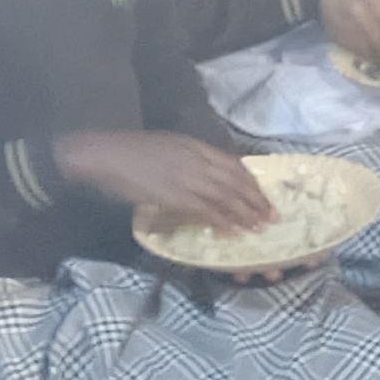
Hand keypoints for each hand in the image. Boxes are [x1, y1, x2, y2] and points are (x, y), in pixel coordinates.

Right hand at [50, 130, 275, 232]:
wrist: (106, 154)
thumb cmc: (132, 152)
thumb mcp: (169, 146)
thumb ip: (191, 159)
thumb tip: (208, 176)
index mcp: (196, 147)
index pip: (234, 164)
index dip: (252, 182)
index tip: (263, 195)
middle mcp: (196, 160)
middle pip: (237, 183)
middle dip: (257, 201)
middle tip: (273, 216)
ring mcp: (187, 178)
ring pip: (227, 198)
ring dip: (246, 215)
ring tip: (260, 227)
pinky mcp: (175, 196)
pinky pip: (207, 211)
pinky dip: (224, 223)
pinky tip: (234, 232)